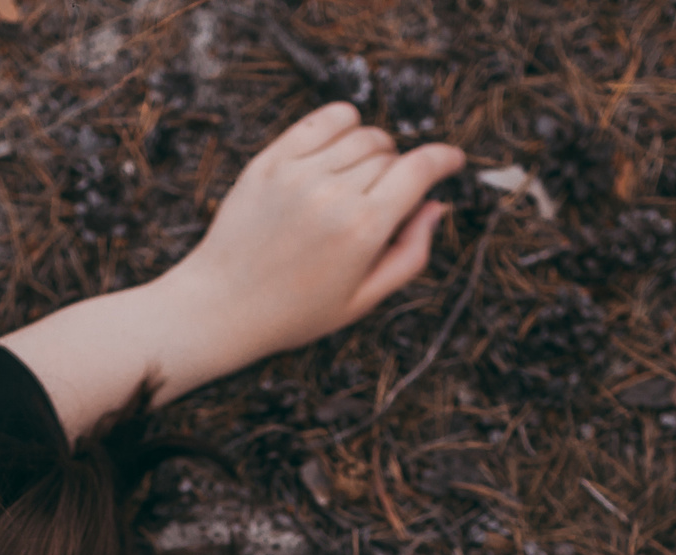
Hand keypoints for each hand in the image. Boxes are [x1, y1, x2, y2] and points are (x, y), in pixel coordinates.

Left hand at [155, 103, 467, 372]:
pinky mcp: (271, 161)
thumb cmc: (296, 311)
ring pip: (360, 134)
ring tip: (361, 178)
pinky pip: (322, 121)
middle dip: (400, 171)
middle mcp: (333, 193)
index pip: (420, 169)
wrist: (222, 306)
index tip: (453, 160)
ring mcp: (299, 173)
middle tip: (386, 200)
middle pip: (390, 155)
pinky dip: (342, 123)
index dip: (444, 159)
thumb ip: (410, 253)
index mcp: (363, 230)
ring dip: (372, 150)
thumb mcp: (364, 299)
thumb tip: (436, 206)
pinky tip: (342, 143)